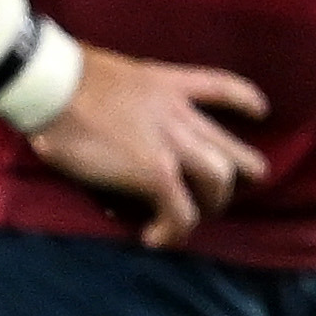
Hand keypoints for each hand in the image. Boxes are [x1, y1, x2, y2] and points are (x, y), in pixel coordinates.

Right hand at [28, 44, 268, 247]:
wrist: (53, 87)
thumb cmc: (63, 80)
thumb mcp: (111, 78)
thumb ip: (125, 100)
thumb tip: (108, 128)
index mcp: (168, 85)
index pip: (221, 88)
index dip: (246, 101)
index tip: (262, 111)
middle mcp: (179, 115)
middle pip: (229, 148)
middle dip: (239, 173)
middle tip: (222, 194)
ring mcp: (171, 144)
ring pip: (218, 179)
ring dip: (210, 204)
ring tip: (190, 219)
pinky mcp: (155, 173)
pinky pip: (180, 210)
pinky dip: (173, 229)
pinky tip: (157, 238)